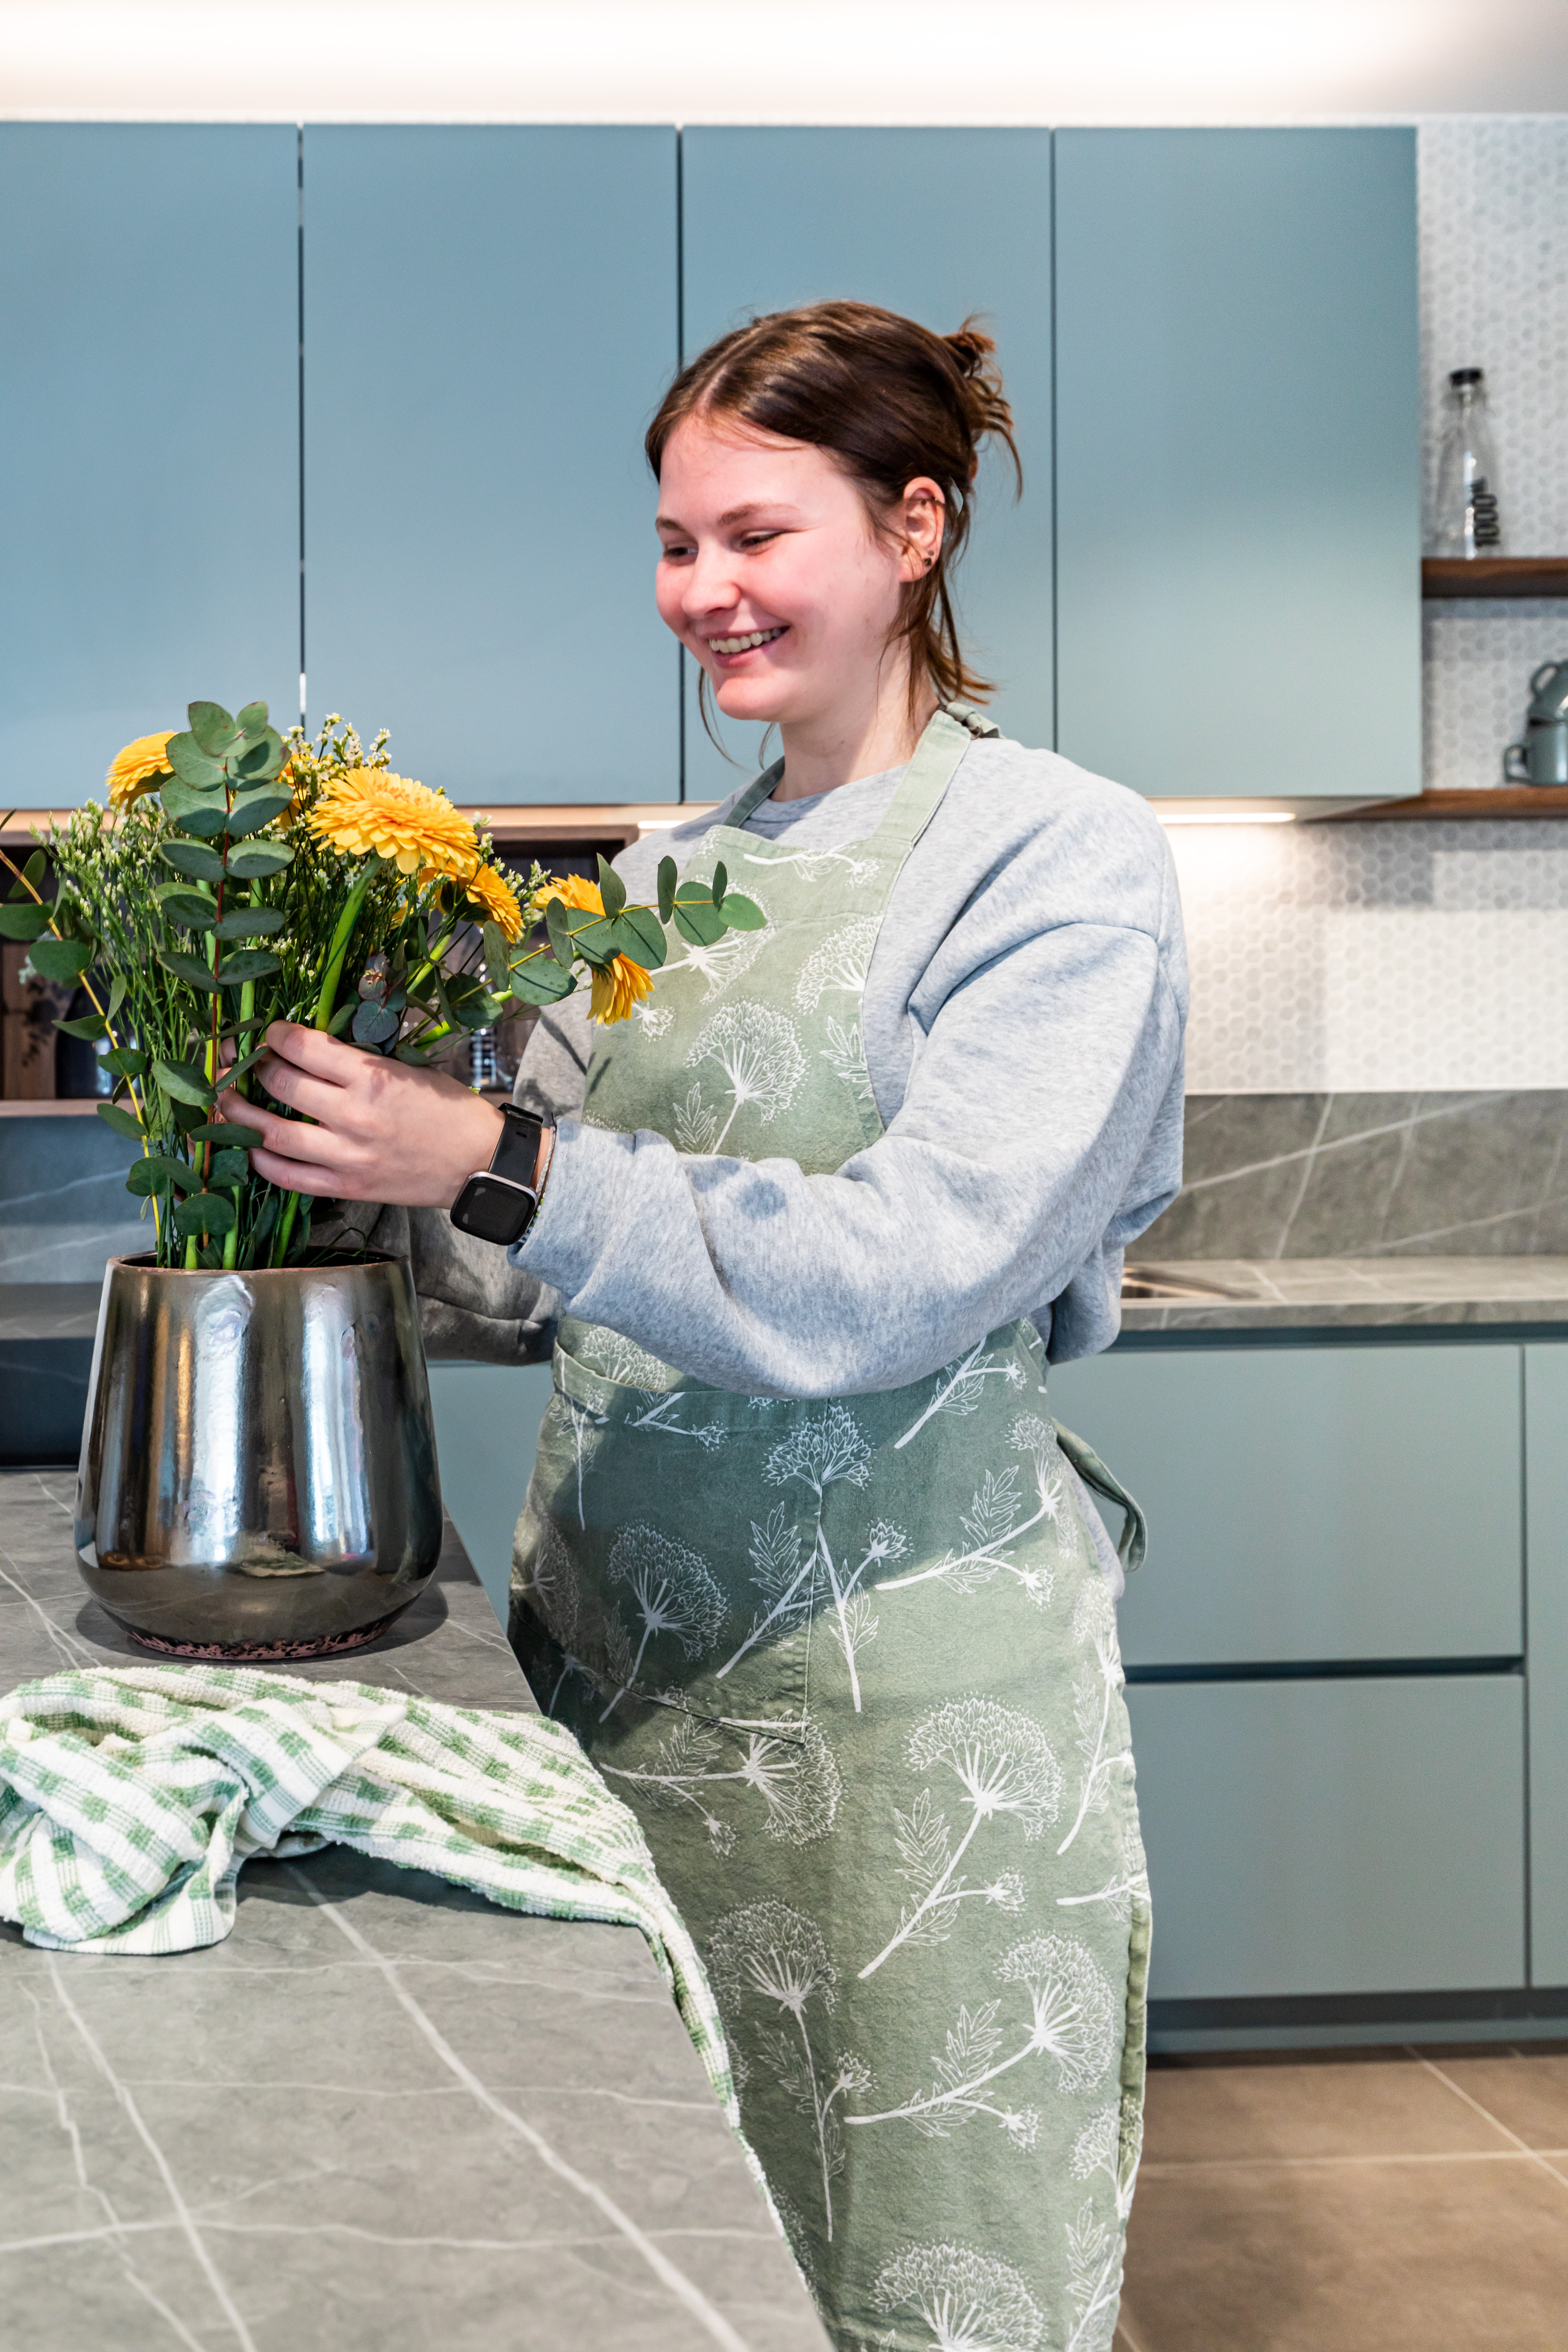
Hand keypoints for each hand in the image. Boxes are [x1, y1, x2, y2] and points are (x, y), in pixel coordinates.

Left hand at [219, 1022, 504, 1208]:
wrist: (480, 1162)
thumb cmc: (449, 1110)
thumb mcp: (410, 1069)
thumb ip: (362, 1061)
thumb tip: (312, 1048)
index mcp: (373, 1077)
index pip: (303, 1046)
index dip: (276, 1035)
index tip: (270, 1033)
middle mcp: (354, 1115)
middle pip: (280, 1085)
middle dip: (255, 1067)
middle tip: (245, 1062)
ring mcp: (347, 1156)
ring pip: (272, 1134)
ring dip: (240, 1115)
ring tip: (226, 1101)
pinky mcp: (347, 1187)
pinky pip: (290, 1178)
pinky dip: (263, 1162)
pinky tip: (251, 1148)